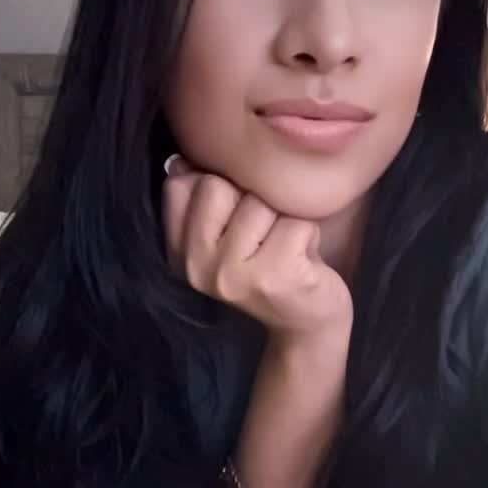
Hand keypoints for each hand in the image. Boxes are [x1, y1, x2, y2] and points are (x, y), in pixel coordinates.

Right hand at [162, 155, 352, 341]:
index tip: (235, 217)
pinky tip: (303, 259)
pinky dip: (308, 233)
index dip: (217, 187)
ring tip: (285, 246)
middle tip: (265, 235)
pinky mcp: (275, 276)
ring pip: (260, 201)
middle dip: (252, 199)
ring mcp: (234, 275)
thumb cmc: (270, 267)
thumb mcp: (226, 237)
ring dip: (283, 217)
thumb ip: (202, 200)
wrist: (306, 326)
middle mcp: (198, 266)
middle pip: (218, 186)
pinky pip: (296, 221)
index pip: (179, 186)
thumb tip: (182, 161)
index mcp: (180, 253)